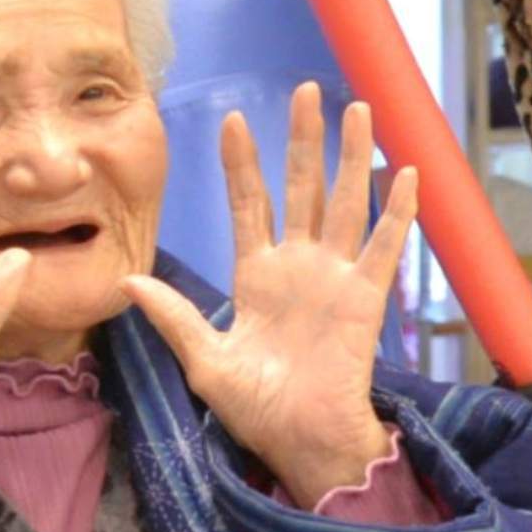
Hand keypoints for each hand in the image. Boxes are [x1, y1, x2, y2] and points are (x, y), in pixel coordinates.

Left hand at [127, 86, 408, 505]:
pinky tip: (404, 173)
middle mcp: (299, 267)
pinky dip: (396, 212)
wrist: (301, 442)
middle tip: (307, 89)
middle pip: (303, 188)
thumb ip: (173, 317)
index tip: (233, 120)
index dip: (242, 164)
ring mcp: (335, 278)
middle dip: (303, 139)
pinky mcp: (366, 299)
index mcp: (257, 277)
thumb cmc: (255, 409)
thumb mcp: (203, 360)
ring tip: (358, 109)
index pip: (249, 205)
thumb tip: (126, 279)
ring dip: (352, 157)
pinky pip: (384, 247)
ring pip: (347, 203)